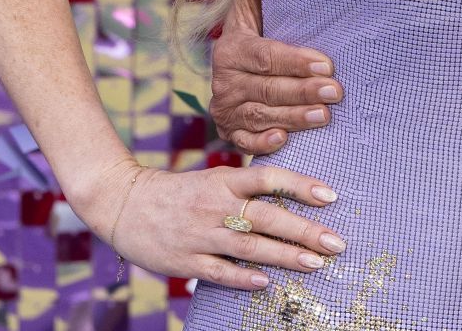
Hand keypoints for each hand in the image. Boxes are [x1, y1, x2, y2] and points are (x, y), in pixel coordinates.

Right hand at [78, 158, 345, 288]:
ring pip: (249, 246)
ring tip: (315, 264)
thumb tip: (292, 195)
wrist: (125, 203)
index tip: (331, 196)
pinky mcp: (185, 260)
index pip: (269, 178)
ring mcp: (200, 233)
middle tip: (337, 242)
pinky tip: (267, 283)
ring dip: (284, 255)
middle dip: (305, 230)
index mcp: (224, 179)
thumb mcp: (213, 178)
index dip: (301, 185)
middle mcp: (215, 205)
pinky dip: (243, 277)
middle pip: (267, 216)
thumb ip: (247, 187)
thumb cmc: (180, 191)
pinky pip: (219, 271)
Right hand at [211, 0, 340, 153]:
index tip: (327, 64)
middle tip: (337, 92)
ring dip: (295, 117)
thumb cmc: (255, 38)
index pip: (265, 55)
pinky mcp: (231, 135)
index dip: (295, 61)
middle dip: (303, 90)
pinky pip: (245, 143)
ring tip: (326, 116)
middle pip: (268, 88)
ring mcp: (226, 110)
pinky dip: (264, 143)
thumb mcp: (251, 9)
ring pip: (262, 115)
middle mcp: (224, 82)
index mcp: (231, 49)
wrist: (234, 80)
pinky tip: (285, 140)